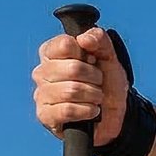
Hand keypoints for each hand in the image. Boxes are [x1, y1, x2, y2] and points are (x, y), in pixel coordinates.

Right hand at [33, 25, 127, 146]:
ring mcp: (41, 94)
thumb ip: (99, 39)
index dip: (86, 54)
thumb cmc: (106, 82)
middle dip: (94, 77)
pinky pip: (67, 110)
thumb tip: (83, 39)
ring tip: (95, 97)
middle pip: (72, 68)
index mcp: (51, 52)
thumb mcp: (108, 55)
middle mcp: (41, 71)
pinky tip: (91, 111)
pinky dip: (87, 111)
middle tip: (97, 83)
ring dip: (93, 95)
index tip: (92, 61)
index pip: (65, 45)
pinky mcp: (44, 116)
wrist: (114, 113)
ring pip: (71, 91)